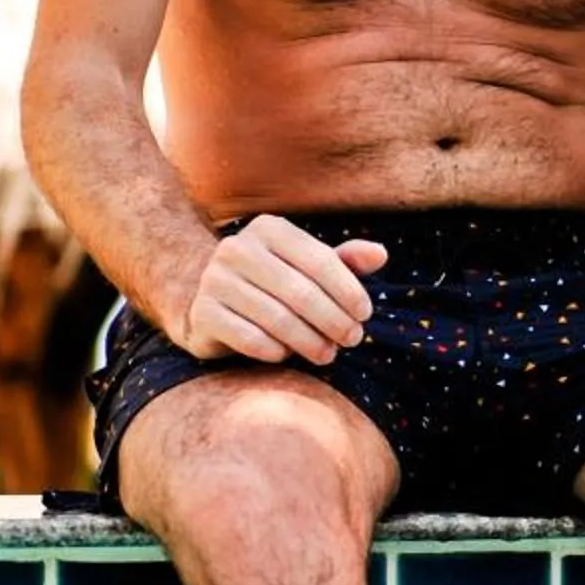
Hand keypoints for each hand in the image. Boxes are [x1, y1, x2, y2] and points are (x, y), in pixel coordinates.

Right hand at [176, 215, 388, 364]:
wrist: (210, 301)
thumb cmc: (274, 283)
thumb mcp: (309, 266)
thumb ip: (345, 261)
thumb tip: (381, 254)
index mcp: (269, 229)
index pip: (319, 260)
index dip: (348, 290)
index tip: (365, 315)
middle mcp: (237, 248)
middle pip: (300, 292)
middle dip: (333, 320)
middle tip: (352, 340)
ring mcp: (214, 279)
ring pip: (276, 318)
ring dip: (309, 341)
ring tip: (327, 354)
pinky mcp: (202, 313)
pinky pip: (248, 338)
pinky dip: (274, 351)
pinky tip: (287, 356)